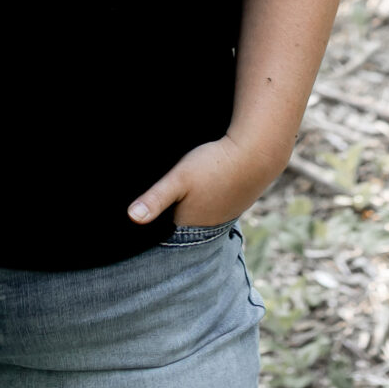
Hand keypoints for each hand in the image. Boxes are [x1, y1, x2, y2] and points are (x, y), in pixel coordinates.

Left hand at [126, 133, 285, 228]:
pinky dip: (206, 200)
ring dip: (189, 208)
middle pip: (181, 225)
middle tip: (157, 204)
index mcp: (190, 225)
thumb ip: (155, 198)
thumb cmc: (214, 165)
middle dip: (170, 217)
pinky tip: (203, 188)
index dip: (153, 224)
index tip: (140, 217)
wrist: (257, 154)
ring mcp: (224, 215)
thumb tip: (132, 218)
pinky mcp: (236, 202)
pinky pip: (214, 206)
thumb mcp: (179, 178)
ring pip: (199, 215)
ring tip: (179, 196)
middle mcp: (208, 226)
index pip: (164, 233)